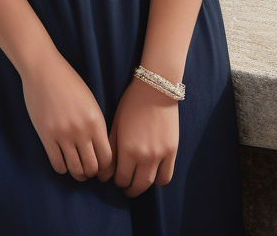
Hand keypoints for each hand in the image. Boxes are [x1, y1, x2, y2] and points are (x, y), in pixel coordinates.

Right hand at [20, 54, 112, 182]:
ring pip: (75, 169)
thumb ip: (95, 124)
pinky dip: (62, 168)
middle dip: (91, 172)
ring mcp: (63, 134)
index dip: (105, 167)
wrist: (44, 69)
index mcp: (96, 121)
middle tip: (87, 170)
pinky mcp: (46, 136)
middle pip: (92, 167)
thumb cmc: (68, 82)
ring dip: (77, 173)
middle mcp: (81, 130)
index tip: (100, 167)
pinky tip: (62, 161)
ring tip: (76, 169)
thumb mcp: (90, 102)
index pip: (107, 157)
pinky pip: (57, 164)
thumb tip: (98, 149)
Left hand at [104, 77, 178, 196]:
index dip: (115, 180)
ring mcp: (160, 154)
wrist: (156, 89)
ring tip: (137, 181)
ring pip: (151, 184)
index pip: (120, 178)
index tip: (113, 177)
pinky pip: (166, 177)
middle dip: (128, 188)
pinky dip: (158, 180)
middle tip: (124, 186)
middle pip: (136, 185)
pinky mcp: (172, 151)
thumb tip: (104, 173)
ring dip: (143, 186)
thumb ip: (111, 150)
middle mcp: (144, 155)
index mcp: (127, 149)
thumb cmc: (132, 104)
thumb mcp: (116, 124)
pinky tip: (152, 174)